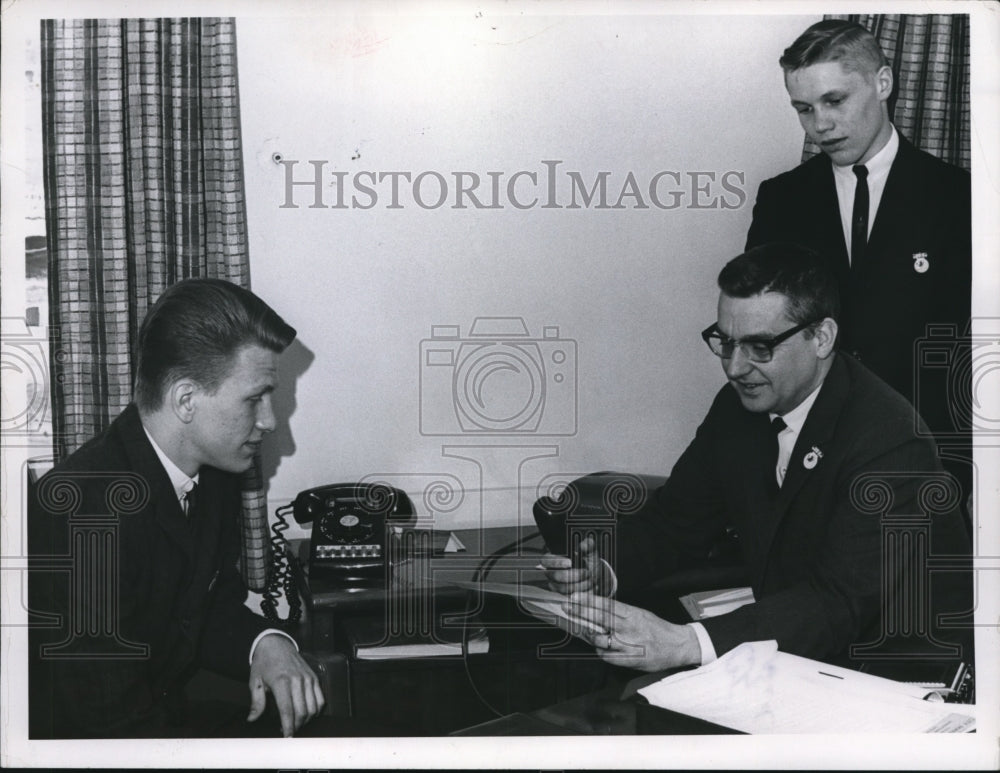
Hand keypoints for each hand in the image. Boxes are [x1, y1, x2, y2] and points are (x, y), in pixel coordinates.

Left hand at [247, 633, 324, 736]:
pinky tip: (307, 713)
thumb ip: (256, 702)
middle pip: (302, 711)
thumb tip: (252, 719)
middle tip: (289, 731)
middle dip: (296, 726)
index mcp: (281, 681)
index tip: (286, 737)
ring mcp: (307, 678)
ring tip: (296, 723)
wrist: (276, 643)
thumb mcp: (255, 681)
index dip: (288, 727)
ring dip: (306, 720)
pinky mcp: (314, 677)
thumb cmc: (264, 662)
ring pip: (313, 707)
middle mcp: (297, 680)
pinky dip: (316, 709)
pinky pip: (321, 698)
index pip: (287, 710)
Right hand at [539, 536, 612, 595]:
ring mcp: (557, 585)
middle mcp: (552, 573)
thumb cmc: (589, 561)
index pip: (546, 560)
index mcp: (554, 560)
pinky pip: (570, 597)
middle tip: (586, 572)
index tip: (570, 562)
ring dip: (580, 585)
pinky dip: (582, 593)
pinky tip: (590, 588)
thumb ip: (588, 545)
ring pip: (564, 588)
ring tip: (591, 580)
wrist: (594, 575)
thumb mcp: (590, 551)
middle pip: (556, 576)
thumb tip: (584, 545)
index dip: (556, 562)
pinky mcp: (564, 596)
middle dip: (574, 575)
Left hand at [562, 593, 701, 671]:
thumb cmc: (658, 628)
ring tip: (580, 629)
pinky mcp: (630, 660)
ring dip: (587, 633)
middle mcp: (629, 628)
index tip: (574, 597)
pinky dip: (599, 651)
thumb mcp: (640, 614)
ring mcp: (628, 645)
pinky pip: (607, 656)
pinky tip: (597, 647)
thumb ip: (621, 613)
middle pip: (600, 618)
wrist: (678, 645)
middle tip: (567, 608)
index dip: (587, 600)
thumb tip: (598, 609)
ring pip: (600, 638)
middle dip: (581, 612)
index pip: (606, 604)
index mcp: (632, 614)